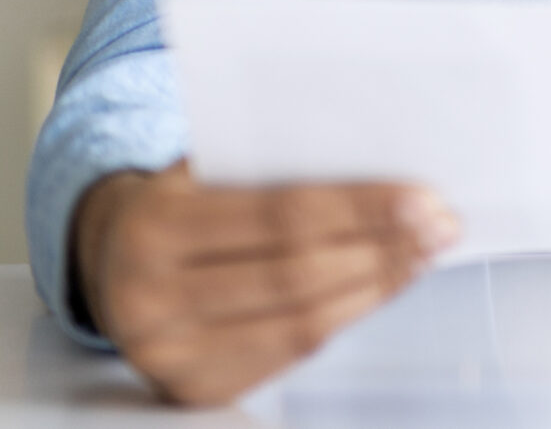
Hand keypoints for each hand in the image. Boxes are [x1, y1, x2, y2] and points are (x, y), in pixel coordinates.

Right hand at [71, 160, 458, 405]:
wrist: (108, 260)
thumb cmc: (179, 200)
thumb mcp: (205, 167)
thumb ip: (272, 166)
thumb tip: (381, 161)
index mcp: (153, 226)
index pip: (281, 215)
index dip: (360, 208)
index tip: (424, 196)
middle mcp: (149, 299)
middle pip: (297, 273)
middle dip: (381, 248)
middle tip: (442, 225)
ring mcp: (168, 355)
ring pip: (301, 320)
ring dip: (377, 285)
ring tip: (425, 253)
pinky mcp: (193, 389)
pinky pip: (290, 352)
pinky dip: (347, 316)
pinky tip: (383, 286)